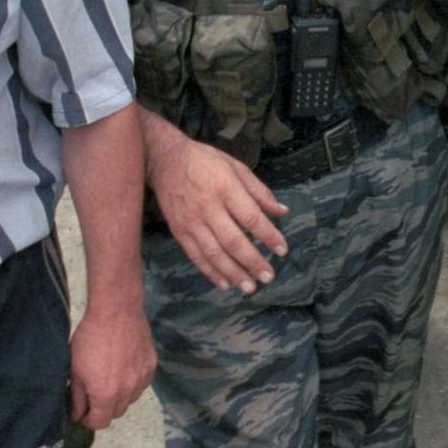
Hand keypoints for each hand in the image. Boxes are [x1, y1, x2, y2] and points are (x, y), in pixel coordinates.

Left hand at [68, 301, 155, 429]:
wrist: (116, 312)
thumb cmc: (90, 339)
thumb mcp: (75, 370)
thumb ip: (77, 396)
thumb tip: (79, 413)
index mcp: (106, 394)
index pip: (100, 422)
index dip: (89, 421)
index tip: (82, 413)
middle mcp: (128, 390)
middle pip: (117, 413)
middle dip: (103, 409)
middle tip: (94, 396)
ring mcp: (143, 377)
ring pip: (131, 399)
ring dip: (120, 397)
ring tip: (110, 380)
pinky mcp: (152, 365)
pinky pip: (142, 383)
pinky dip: (133, 383)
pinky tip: (124, 369)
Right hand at [147, 123, 288, 293]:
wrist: (164, 160)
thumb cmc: (206, 161)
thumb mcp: (237, 167)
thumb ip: (260, 191)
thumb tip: (282, 211)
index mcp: (226, 189)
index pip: (251, 218)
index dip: (268, 235)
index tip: (283, 249)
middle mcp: (208, 208)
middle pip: (233, 240)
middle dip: (252, 261)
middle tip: (268, 276)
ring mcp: (191, 222)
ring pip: (214, 253)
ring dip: (233, 272)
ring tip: (249, 287)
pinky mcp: (179, 231)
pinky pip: (195, 255)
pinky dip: (210, 271)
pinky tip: (224, 283)